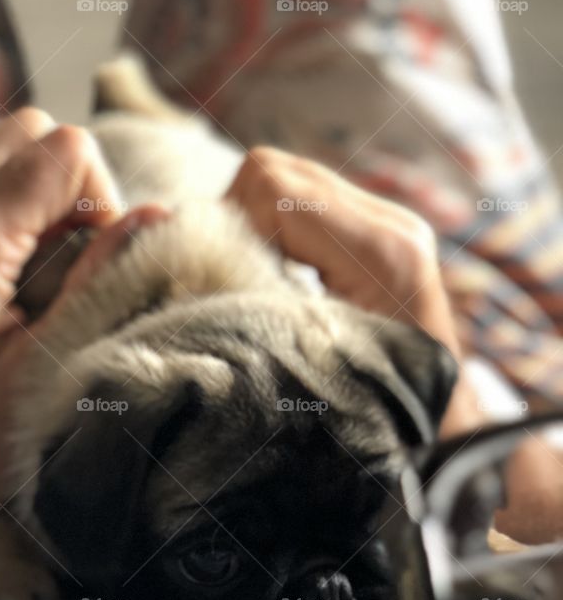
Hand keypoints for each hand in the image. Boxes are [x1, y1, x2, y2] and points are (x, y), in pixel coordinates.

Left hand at [0, 108, 127, 579]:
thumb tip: (157, 216)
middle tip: (63, 275)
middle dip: (68, 190)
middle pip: (27, 132)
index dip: (101, 205)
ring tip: (29, 285)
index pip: (65, 150)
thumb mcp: (40, 374)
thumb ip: (99, 284)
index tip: (86, 277)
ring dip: (30, 199)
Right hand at [227, 147, 479, 436]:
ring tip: (250, 279)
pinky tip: (274, 271)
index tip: (216, 280)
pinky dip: (272, 227)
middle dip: (233, 220)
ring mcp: (390, 222)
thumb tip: (164, 242)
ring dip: (251, 222)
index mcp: (382, 253)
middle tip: (227, 277)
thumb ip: (246, 300)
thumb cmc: (368, 409)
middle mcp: (392, 224)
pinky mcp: (380, 228)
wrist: (435, 427)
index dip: (226, 227)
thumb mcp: (301, 360)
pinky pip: (303, 197)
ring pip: (283, 177)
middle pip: (272, 172)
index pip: (271, 189)